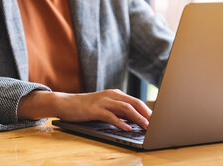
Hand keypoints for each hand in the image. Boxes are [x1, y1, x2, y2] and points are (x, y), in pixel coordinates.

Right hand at [18, 89, 151, 130]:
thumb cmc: (86, 107)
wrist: (65, 103)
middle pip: (134, 103)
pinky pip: (110, 115)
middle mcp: (111, 95)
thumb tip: (134, 120)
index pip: (136, 101)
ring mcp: (103, 101)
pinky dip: (120, 122)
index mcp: (115, 94)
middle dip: (146, 113)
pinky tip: (127, 128)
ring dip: (137, 118)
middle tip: (156, 124)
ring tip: (146, 126)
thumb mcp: (105, 106)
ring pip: (125, 108)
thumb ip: (118, 111)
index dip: (147, 110)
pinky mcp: (95, 109)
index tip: (157, 120)